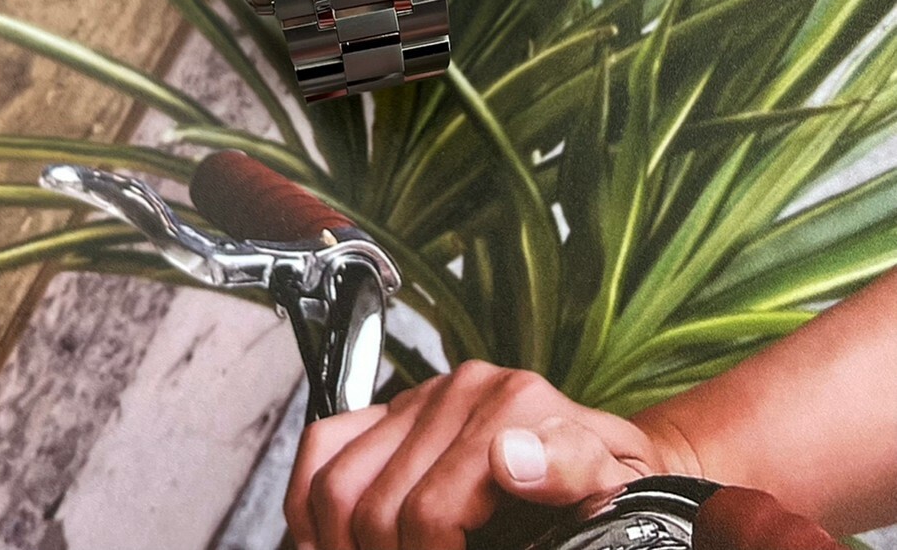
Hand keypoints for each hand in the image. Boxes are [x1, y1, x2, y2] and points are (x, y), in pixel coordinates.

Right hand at [284, 361, 677, 549]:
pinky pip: (322, 444)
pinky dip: (311, 504)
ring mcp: (422, 395)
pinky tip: (335, 543)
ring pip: (337, 483)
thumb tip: (511, 457)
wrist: (606, 459)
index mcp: (515, 404)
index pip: (428, 514)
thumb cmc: (609, 489)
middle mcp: (463, 389)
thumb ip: (570, 468)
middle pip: (377, 508)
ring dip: (342, 545)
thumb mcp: (613, 487)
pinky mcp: (394, 407)